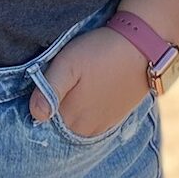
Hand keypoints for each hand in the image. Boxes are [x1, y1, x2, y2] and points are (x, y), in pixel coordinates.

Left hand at [29, 27, 148, 135]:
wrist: (142, 48)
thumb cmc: (100, 53)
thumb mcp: (68, 63)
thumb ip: (49, 89)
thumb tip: (36, 114)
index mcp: (70, 117)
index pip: (42, 122)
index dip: (37, 105)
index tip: (37, 88)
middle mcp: (85, 129)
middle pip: (57, 126)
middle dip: (51, 111)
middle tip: (54, 85)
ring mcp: (101, 126)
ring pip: (74, 126)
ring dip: (68, 113)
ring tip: (70, 89)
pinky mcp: (114, 119)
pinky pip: (91, 124)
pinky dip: (84, 114)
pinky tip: (85, 96)